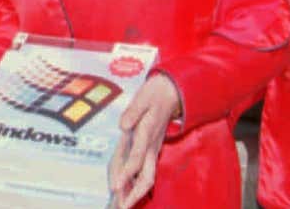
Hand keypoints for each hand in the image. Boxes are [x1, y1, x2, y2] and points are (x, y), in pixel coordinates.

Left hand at [109, 76, 180, 207]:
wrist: (173, 91)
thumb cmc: (156, 94)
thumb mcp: (143, 97)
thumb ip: (133, 111)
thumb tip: (123, 124)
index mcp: (147, 132)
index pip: (136, 157)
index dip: (126, 173)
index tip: (116, 186)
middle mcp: (151, 144)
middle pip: (146, 175)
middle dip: (135, 193)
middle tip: (122, 207)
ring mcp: (153, 148)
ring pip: (148, 175)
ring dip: (136, 192)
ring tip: (123, 205)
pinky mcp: (152, 148)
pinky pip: (146, 170)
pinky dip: (138, 183)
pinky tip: (129, 191)